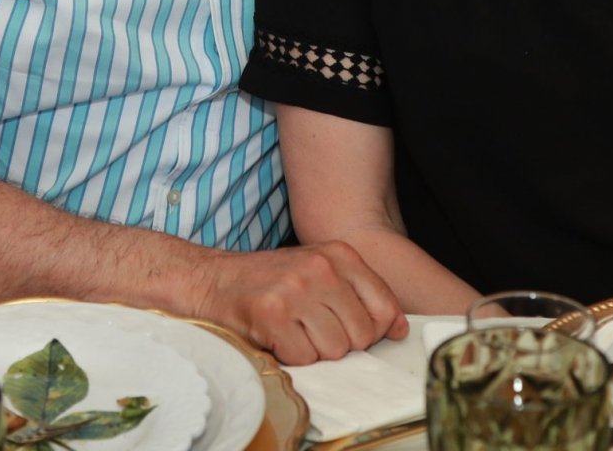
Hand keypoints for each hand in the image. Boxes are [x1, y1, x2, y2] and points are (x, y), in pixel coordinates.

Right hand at [195, 240, 408, 365]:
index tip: (352, 329)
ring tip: (294, 329)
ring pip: (335, 349)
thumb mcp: (321, 271)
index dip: (375, 330)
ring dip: (314, 351)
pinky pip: (305, 358)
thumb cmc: (271, 280)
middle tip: (313, 328)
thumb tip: (400, 327)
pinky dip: (291, 357)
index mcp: (339, 254)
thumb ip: (361, 294)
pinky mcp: (272, 314)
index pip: (385, 308)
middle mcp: (321, 267)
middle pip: (362, 335)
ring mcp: (296, 289)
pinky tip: (277, 336)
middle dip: (341, 343)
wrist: (213, 280)